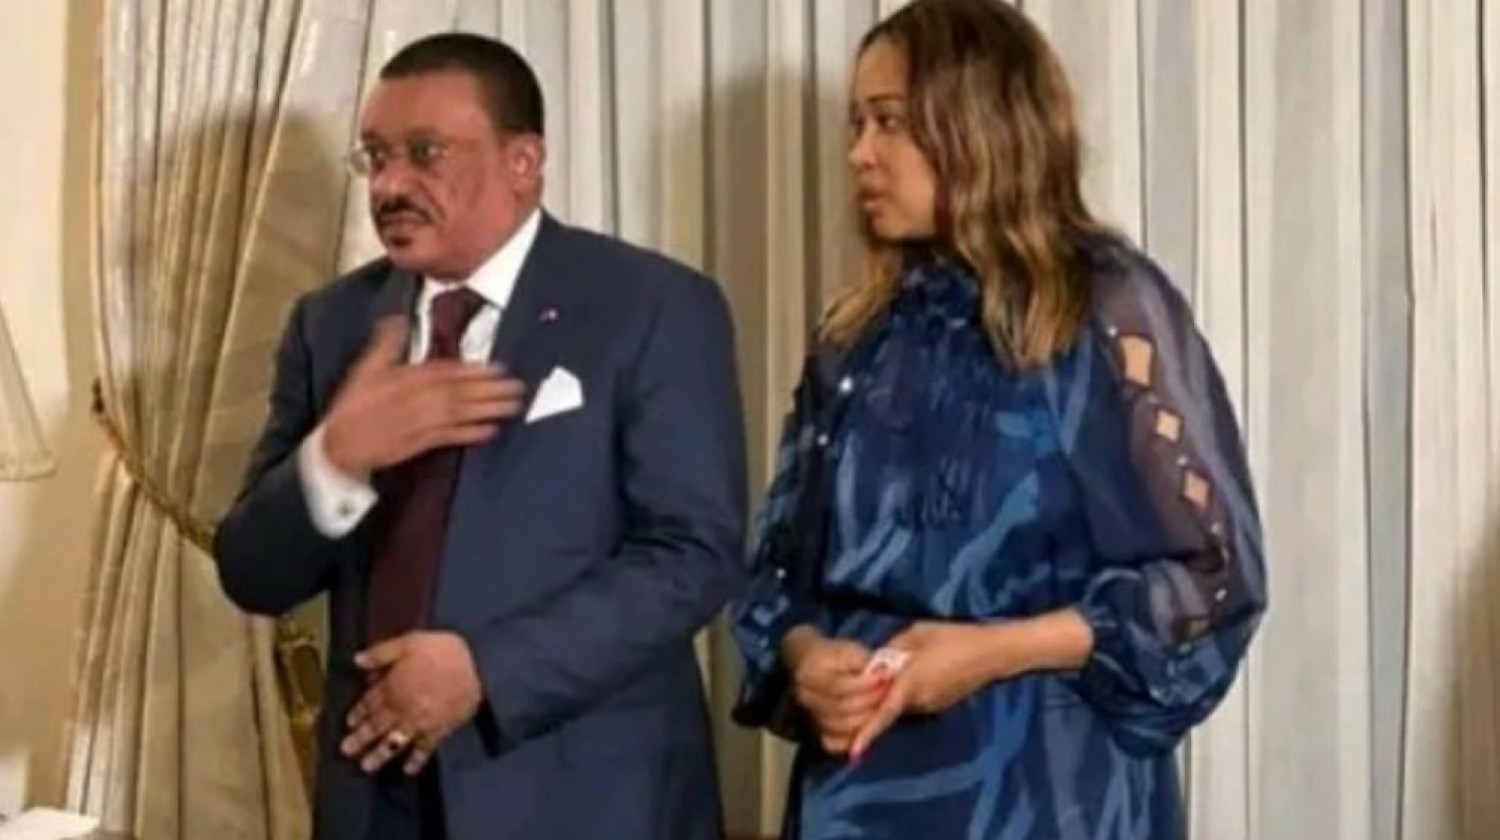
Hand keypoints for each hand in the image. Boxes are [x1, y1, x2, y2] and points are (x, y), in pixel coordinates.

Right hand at [322, 317, 526, 475]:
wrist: (340, 443)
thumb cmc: (354, 405)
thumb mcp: (366, 368)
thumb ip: (386, 343)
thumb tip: (398, 319)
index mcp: (408, 379)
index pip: (448, 371)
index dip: (474, 370)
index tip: (499, 367)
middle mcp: (419, 399)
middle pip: (461, 392)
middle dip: (491, 389)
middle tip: (518, 386)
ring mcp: (422, 422)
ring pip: (461, 413)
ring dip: (489, 409)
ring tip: (513, 406)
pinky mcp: (421, 443)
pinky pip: (451, 437)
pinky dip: (471, 434)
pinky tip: (492, 431)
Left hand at [341, 631, 483, 774]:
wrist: (479, 666)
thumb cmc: (443, 651)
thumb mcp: (409, 642)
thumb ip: (381, 653)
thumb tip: (356, 660)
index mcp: (392, 687)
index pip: (369, 703)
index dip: (358, 713)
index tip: (349, 722)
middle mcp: (401, 709)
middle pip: (376, 726)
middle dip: (360, 739)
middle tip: (346, 751)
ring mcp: (419, 723)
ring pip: (394, 742)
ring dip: (380, 755)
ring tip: (367, 767)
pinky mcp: (439, 730)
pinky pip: (424, 749)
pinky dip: (416, 760)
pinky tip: (408, 770)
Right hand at [782, 627, 885, 755]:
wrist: (813, 667)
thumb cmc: (834, 657)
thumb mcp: (848, 650)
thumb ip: (864, 662)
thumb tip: (884, 672)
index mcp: (809, 674)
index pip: (837, 685)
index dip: (863, 685)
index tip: (884, 678)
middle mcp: (805, 697)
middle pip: (840, 708)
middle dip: (869, 702)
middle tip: (888, 693)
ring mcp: (809, 715)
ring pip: (840, 726)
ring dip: (866, 719)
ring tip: (881, 706)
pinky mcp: (816, 731)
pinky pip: (834, 743)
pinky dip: (852, 739)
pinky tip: (867, 727)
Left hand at [848, 621, 1005, 759]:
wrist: (992, 653)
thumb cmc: (954, 638)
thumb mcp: (917, 633)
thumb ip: (893, 648)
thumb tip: (876, 661)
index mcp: (910, 683)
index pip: (884, 712)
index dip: (868, 732)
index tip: (854, 751)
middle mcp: (919, 701)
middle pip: (888, 707)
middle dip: (873, 702)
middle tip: (860, 685)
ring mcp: (931, 706)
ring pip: (902, 705)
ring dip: (892, 695)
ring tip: (892, 673)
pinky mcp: (940, 705)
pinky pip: (915, 702)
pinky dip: (908, 694)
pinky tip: (916, 674)